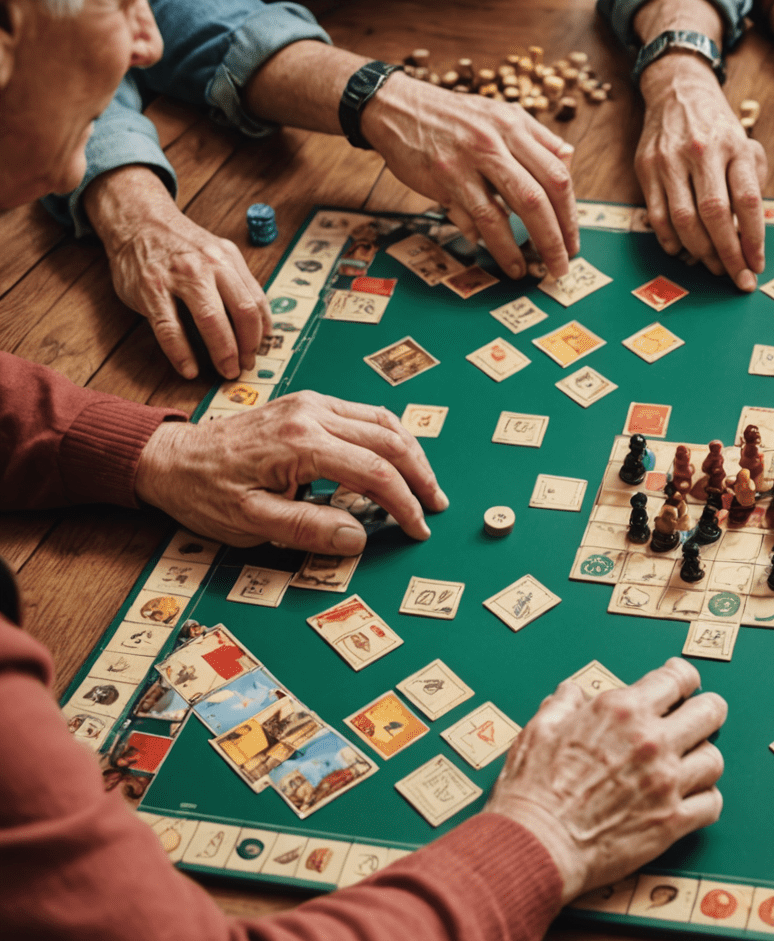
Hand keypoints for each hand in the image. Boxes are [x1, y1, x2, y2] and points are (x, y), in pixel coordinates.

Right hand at [84, 166, 269, 380]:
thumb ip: (239, 283)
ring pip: (210, 320)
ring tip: (226, 371)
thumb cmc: (182, 245)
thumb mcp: (217, 253)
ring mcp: (178, 277)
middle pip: (240, 312)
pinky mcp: (151, 290)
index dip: (261, 331)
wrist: (139, 221)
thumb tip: (261, 324)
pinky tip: (189, 368)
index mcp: (228, 259)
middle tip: (245, 366)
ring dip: (222, 352)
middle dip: (246, 346)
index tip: (260, 349)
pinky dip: (181, 353)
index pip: (255, 301)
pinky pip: (170, 328)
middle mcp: (208, 266)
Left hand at [134, 391, 447, 552]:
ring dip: (410, 453)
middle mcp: (311, 414)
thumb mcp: (249, 522)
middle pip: (388, 439)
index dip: (404, 503)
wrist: (170, 457)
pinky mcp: (308, 404)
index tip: (417, 528)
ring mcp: (311, 404)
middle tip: (435, 506)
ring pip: (382, 421)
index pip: (373, 471)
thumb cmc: (204, 491)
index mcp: (300, 443)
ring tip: (424, 484)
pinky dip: (388, 438)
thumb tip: (358, 536)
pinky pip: (364, 414)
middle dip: (419, 475)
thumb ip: (307, 528)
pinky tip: (394, 459)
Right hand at [363, 74, 577, 281]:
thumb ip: (537, 139)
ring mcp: (470, 159)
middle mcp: (497, 140)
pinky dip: (490, 241)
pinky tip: (498, 256)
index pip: (558, 173)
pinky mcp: (445, 176)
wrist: (396, 107)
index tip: (572, 238)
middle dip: (556, 237)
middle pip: (539, 196)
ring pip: (508, 211)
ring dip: (522, 248)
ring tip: (529, 270)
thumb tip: (569, 165)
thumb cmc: (454, 118)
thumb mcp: (500, 115)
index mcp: (516, 125)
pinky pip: (475, 216)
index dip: (570, 212)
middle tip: (561, 264)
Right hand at [487, 658, 725, 901]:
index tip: (683, 683)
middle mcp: (651, 741)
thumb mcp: (539, 731)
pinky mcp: (672, 821)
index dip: (683, 678)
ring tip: (689, 763)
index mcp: (622, 711)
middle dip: (706, 711)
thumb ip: (563, 705)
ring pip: (714, 758)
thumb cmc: (532, 792)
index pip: (677, 679)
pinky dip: (705, 800)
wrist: (535, 846)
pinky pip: (711, 804)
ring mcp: (666, 781)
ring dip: (703, 758)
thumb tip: (571, 693)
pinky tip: (690, 798)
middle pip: (710, 712)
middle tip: (699, 718)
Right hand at [635, 54, 766, 289]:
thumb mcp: (746, 144)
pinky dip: (671, 240)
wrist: (677, 90)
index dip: (754, 239)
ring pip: (684, 219)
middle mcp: (701, 152)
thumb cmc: (717, 127)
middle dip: (729, 255)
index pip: (747, 201)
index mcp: (734, 146)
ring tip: (715, 268)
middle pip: (715, 215)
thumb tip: (749, 235)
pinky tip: (684, 252)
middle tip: (738, 279)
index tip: (758, 264)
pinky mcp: (646, 167)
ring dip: (701, 253)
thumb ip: (752, 185)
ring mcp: (670, 160)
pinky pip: (658, 214)